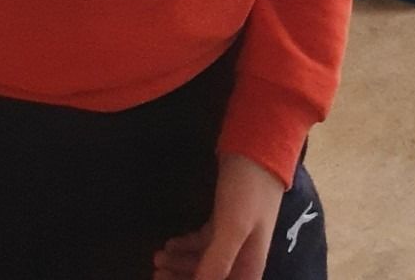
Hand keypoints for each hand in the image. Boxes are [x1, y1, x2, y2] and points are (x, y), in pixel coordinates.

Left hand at [153, 155, 282, 279]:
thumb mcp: (233, 228)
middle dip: (183, 277)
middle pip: (210, 278)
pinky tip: (171, 243)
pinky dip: (187, 246)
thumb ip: (218, 261)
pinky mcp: (225, 221)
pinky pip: (203, 243)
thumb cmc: (248, 190)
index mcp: (249, 266)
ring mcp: (234, 238)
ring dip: (181, 262)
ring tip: (158, 256)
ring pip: (204, 262)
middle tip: (157, 272)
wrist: (257, 148)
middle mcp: (243, 257)